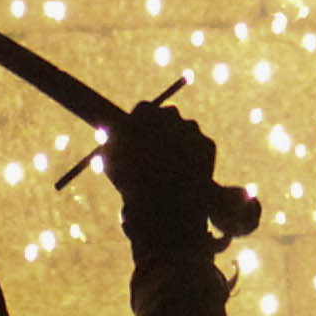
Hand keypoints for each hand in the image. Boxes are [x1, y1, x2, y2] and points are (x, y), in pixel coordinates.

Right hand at [99, 96, 221, 231]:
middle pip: (168, 115)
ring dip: (180, 141)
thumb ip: (110, 144)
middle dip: (163, 129)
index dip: (142, 125)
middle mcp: (170, 114)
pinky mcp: (208, 144)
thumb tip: (107, 136)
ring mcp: (192, 128)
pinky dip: (195, 157)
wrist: (165, 206)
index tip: (141, 138)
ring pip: (186, 129)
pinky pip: (200, 146)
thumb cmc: (131, 183)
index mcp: (144, 113)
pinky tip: (186, 173)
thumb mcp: (110, 162)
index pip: (144, 110)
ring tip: (171, 166)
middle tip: (157, 152)